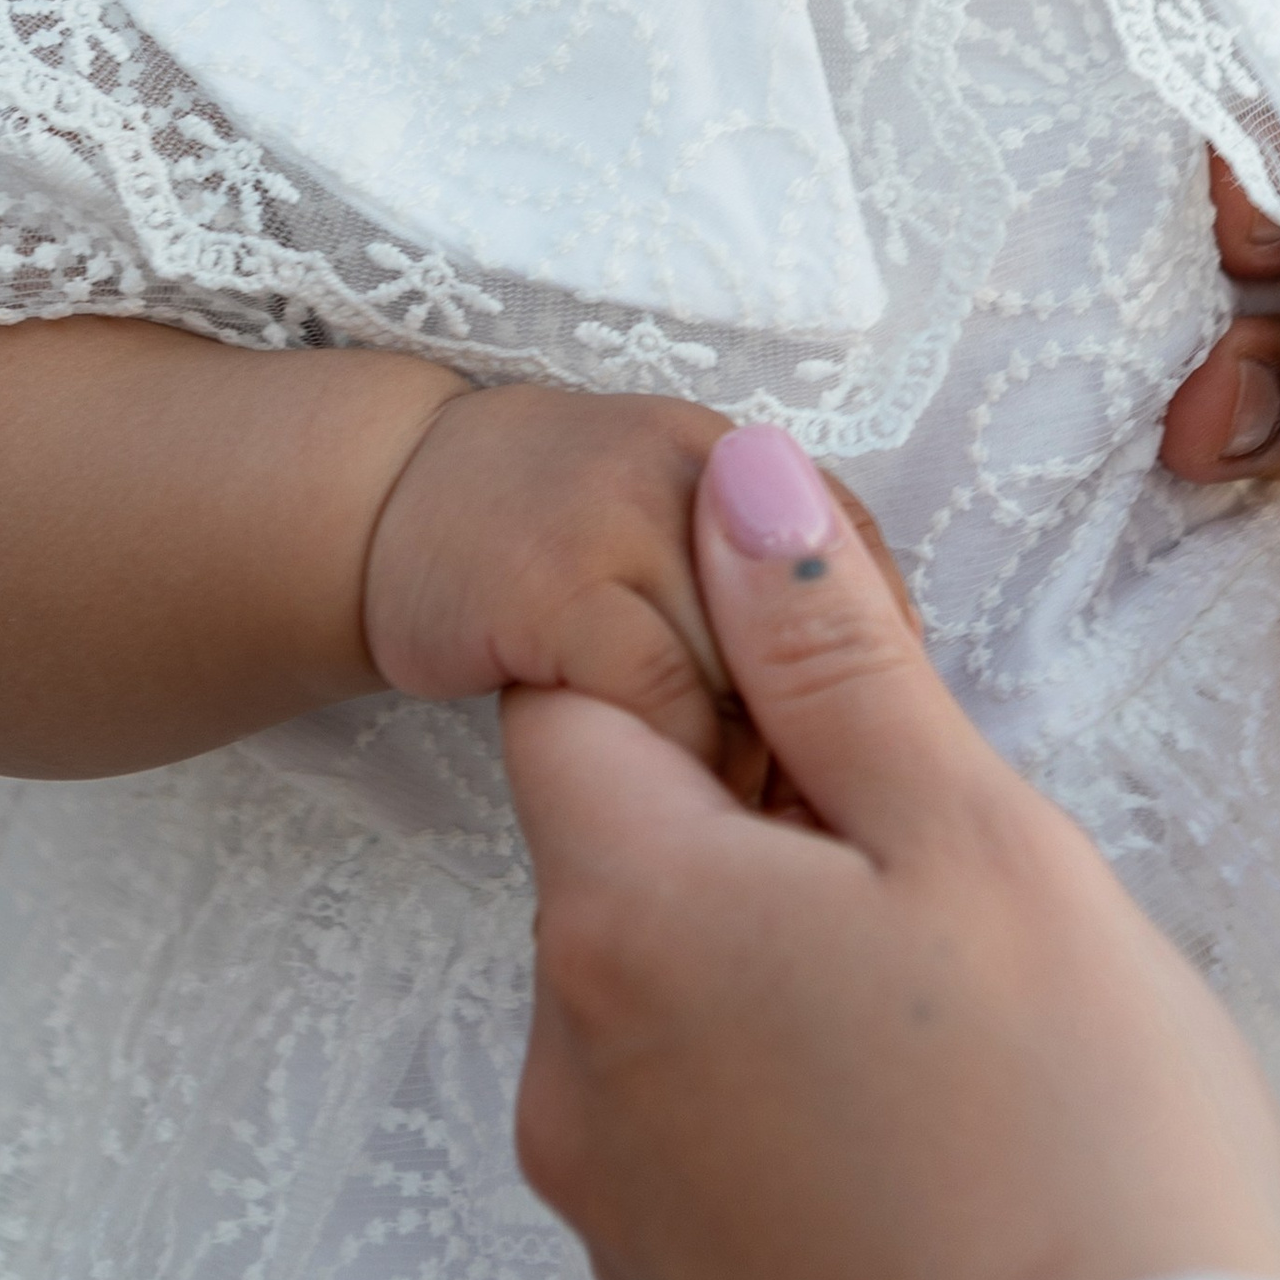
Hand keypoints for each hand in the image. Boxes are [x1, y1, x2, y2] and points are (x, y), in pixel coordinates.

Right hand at [365, 382, 889, 790]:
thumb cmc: (560, 547)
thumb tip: (892, 731)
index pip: (863, 585)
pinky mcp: (556, 580)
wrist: (388, 494)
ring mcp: (630, 514)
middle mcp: (709, 468)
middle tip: (786, 813)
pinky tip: (644, 784)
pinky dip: (672, 758)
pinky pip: (661, 696)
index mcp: (757, 465)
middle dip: (809, 735)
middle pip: (815, 634)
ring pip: (748, 672)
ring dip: (743, 758)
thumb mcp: (687, 540)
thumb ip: (778, 606)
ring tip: (716, 809)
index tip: (839, 776)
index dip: (864, 695)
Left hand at [504, 421, 1279, 1279]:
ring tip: (960, 1017)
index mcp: (621, 913)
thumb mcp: (973, 837)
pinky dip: (784, 1089)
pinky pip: (695, 1126)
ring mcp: (611, 1200)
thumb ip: (833, 651)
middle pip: (620, 852)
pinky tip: (932, 1128)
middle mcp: (564, 1059)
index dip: (708, 675)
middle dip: (758, 821)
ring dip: (775, 957)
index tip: (853, 725)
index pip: (574, 701)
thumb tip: (729, 479)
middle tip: (948, 878)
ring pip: (661, 990)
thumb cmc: (1073, 1125)